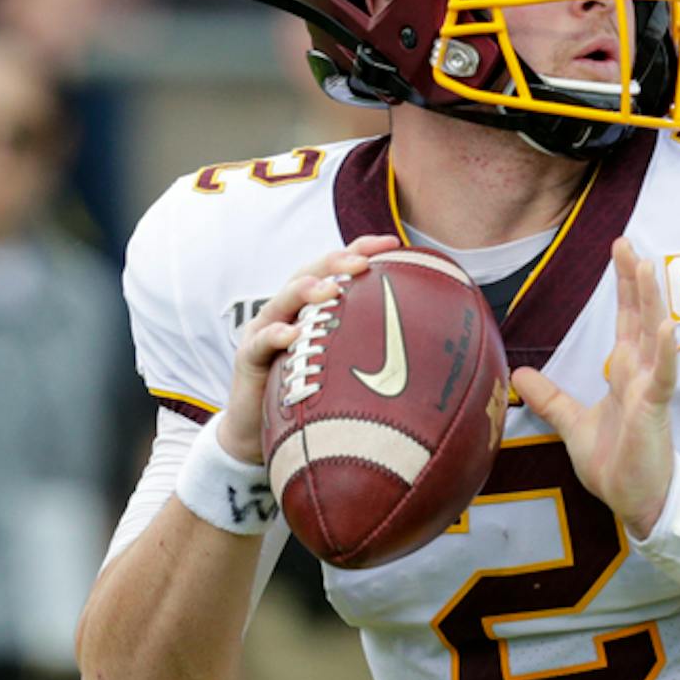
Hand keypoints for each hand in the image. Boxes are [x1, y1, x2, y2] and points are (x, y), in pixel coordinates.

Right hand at [220, 236, 402, 465]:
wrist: (260, 435)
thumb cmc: (309, 397)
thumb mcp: (344, 371)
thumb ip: (374, 355)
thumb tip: (431, 356)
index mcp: (312, 307)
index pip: (335, 269)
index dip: (360, 249)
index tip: (392, 243)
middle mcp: (288, 312)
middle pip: (309, 273)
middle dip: (335, 261)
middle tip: (362, 262)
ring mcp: (265, 331)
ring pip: (283, 299)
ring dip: (307, 290)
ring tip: (332, 288)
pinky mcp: (248, 358)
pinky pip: (260, 342)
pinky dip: (275, 335)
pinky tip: (292, 335)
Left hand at [514, 239, 676, 538]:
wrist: (635, 501)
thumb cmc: (614, 462)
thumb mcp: (572, 424)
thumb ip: (550, 398)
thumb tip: (518, 375)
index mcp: (625, 372)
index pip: (626, 319)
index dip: (624, 286)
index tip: (621, 250)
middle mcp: (641, 373)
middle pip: (640, 317)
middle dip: (635, 280)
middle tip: (628, 243)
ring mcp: (651, 390)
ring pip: (654, 337)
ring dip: (652, 302)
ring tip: (649, 267)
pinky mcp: (655, 411)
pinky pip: (663, 378)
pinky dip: (666, 353)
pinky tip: (668, 326)